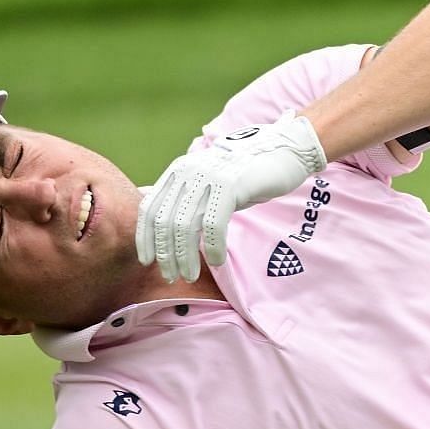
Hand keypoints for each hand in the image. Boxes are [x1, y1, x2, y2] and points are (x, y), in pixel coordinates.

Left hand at [135, 110, 327, 281]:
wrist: (284, 151)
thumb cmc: (247, 174)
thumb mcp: (210, 183)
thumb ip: (185, 196)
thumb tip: (156, 212)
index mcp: (178, 171)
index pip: (149, 207)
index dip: (145, 237)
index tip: (148, 261)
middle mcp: (188, 172)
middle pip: (165, 220)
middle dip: (166, 254)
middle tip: (172, 276)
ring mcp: (208, 177)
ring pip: (185, 225)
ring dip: (185, 256)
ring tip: (191, 275)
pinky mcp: (230, 185)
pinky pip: (214, 224)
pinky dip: (212, 247)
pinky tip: (218, 260)